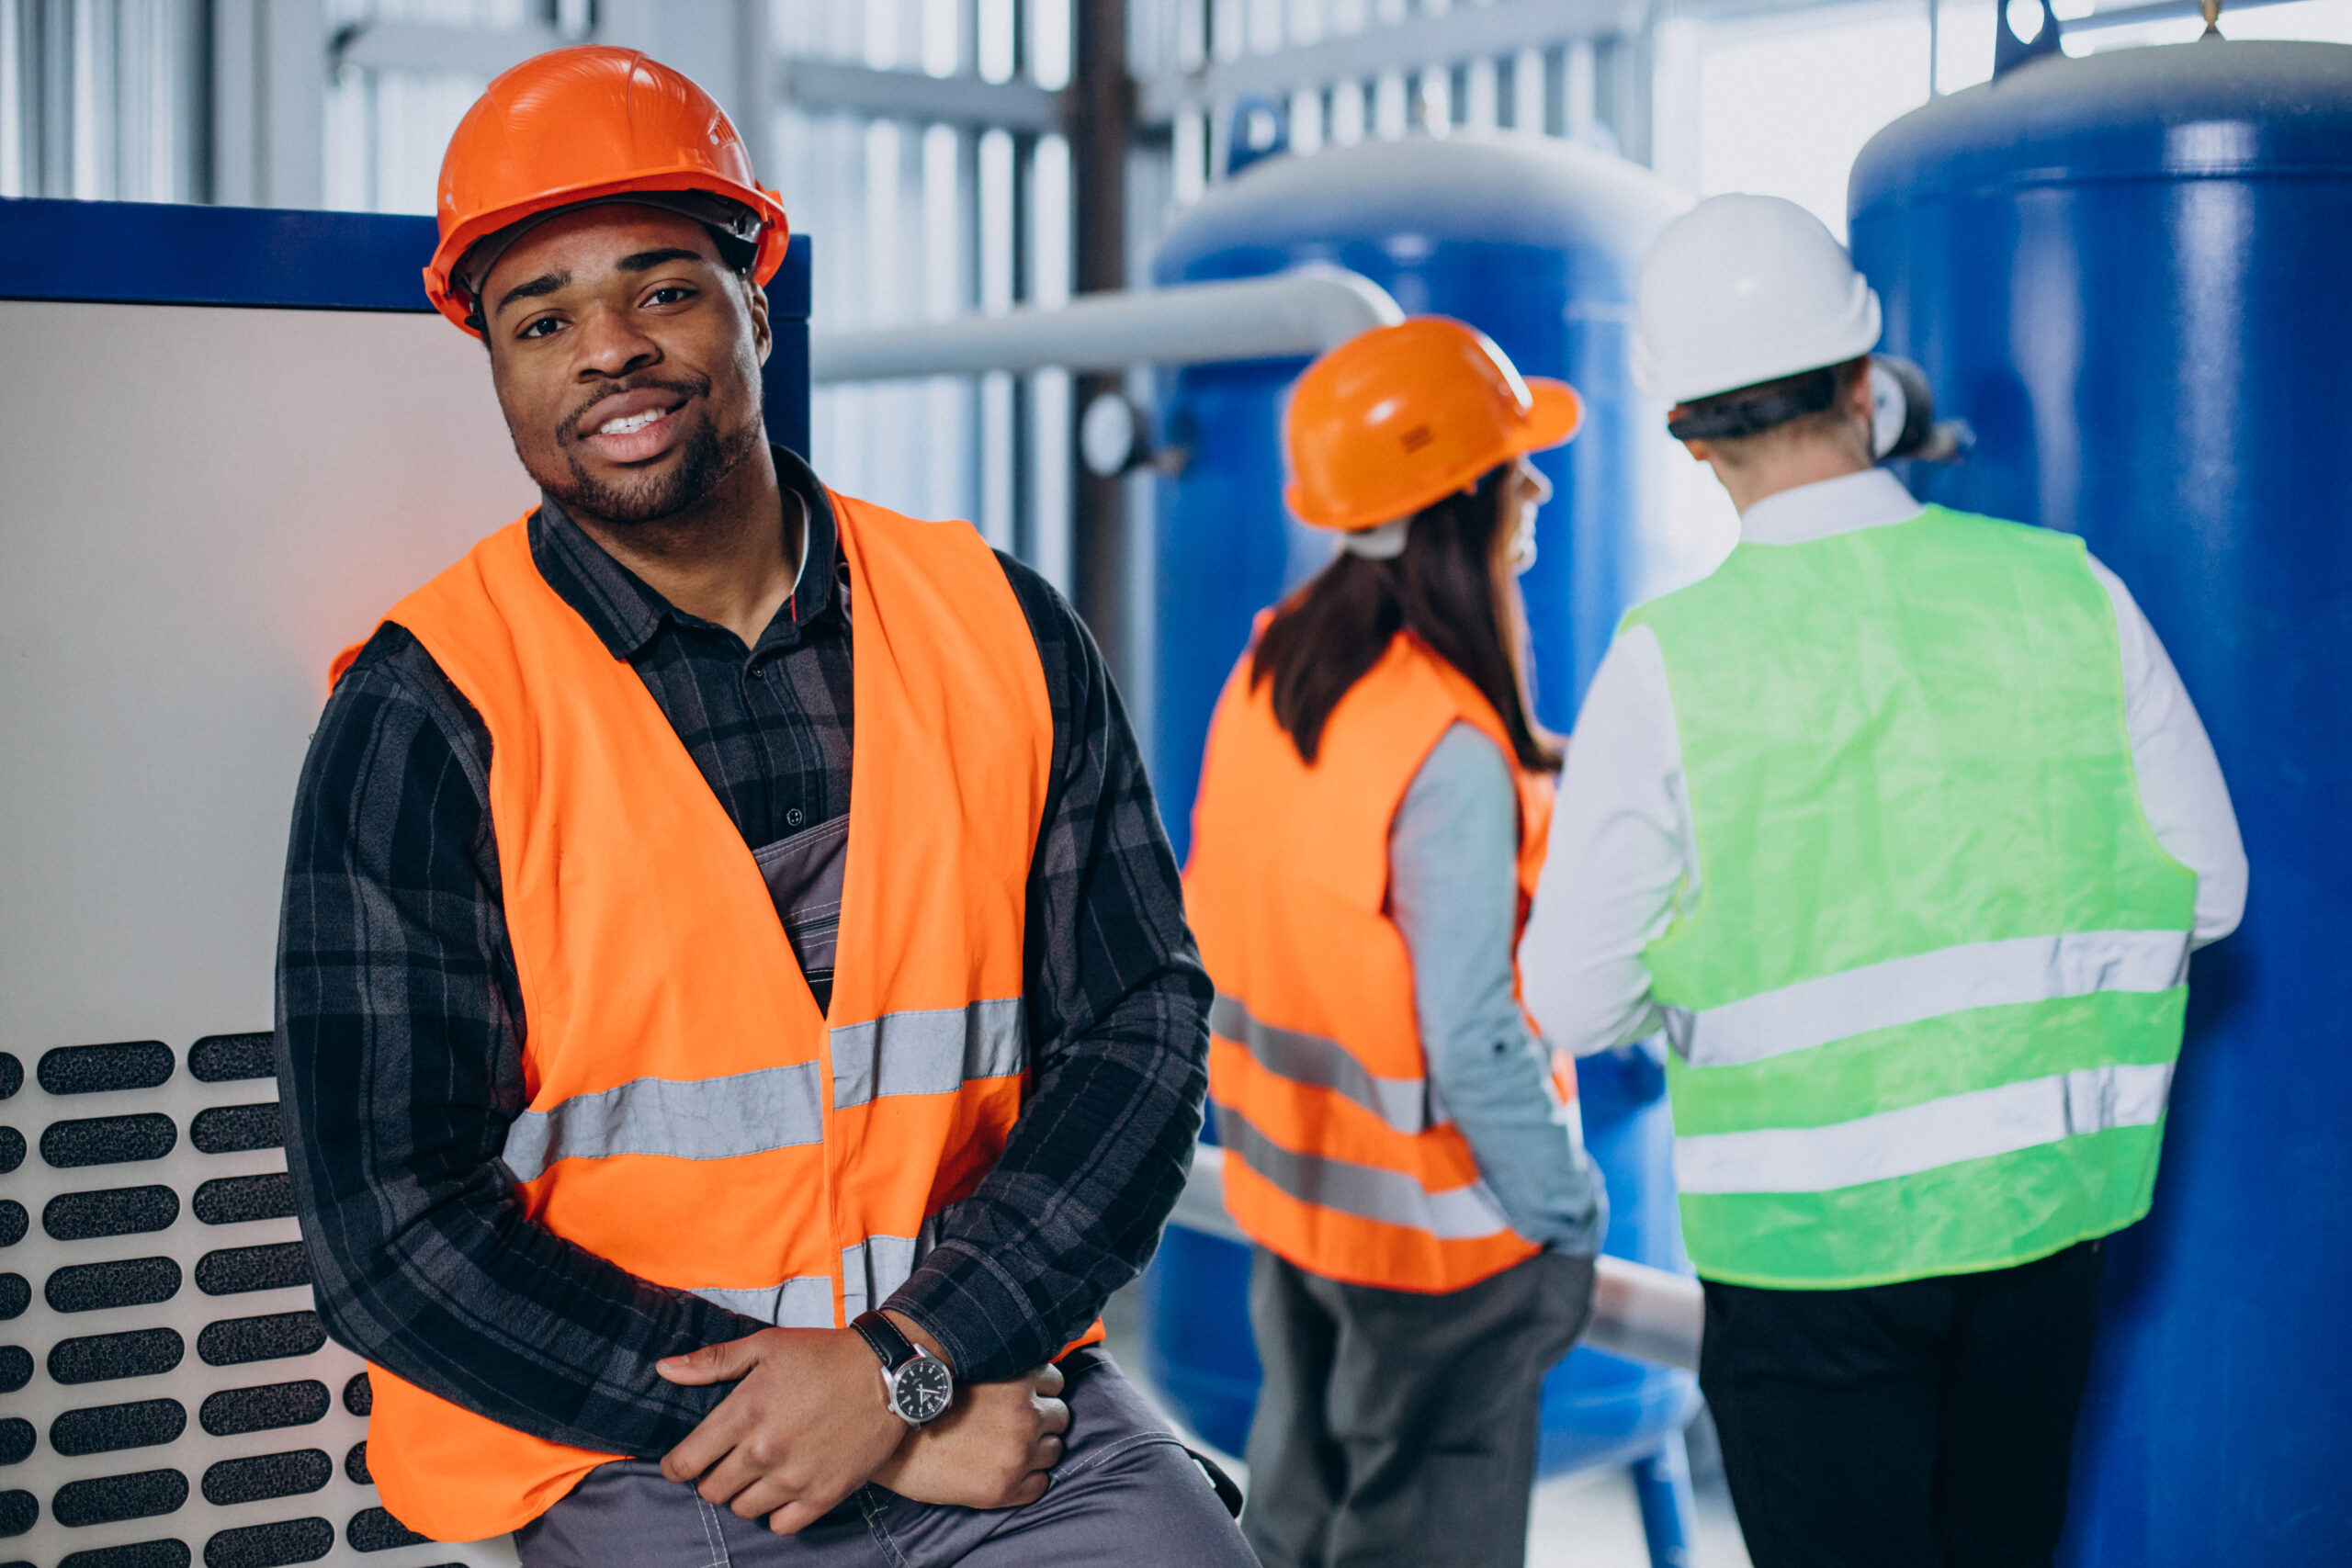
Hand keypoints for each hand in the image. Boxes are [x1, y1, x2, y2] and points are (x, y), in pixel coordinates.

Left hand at [656, 1325, 911, 1533]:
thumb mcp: (767, 1345)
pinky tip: (783, 1489)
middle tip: (729, 1461)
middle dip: (713, 1477)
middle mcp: (765, 1450)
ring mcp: (795, 1477)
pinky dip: (777, 1512)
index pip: (686, 1463)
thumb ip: (712, 1361)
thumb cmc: (825, 1355)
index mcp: (745, 1411)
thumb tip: (663, 1370)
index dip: (676, 1466)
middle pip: (712, 1491)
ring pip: (743, 1509)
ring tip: (759, 1473)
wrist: (889, 1374)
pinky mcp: (824, 1494)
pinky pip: (782, 1525)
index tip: (683, 1462)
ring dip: (744, 1494)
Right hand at [871, 1361, 1068, 1508]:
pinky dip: (1027, 1480)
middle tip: (1012, 1425)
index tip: (1022, 1398)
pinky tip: (1002, 1471)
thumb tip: (1021, 1373)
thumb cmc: (919, 1401)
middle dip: (1041, 1419)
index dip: (1038, 1390)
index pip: (1055, 1381)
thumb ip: (1000, 1369)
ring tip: (1004, 1448)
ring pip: (1053, 1450)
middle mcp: (1025, 1415)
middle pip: (1060, 1415)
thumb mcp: (965, 1368)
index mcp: (1018, 1379)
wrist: (889, 1441)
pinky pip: (1040, 1484)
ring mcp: (1019, 1453)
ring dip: (1036, 1449)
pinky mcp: (1007, 1488)